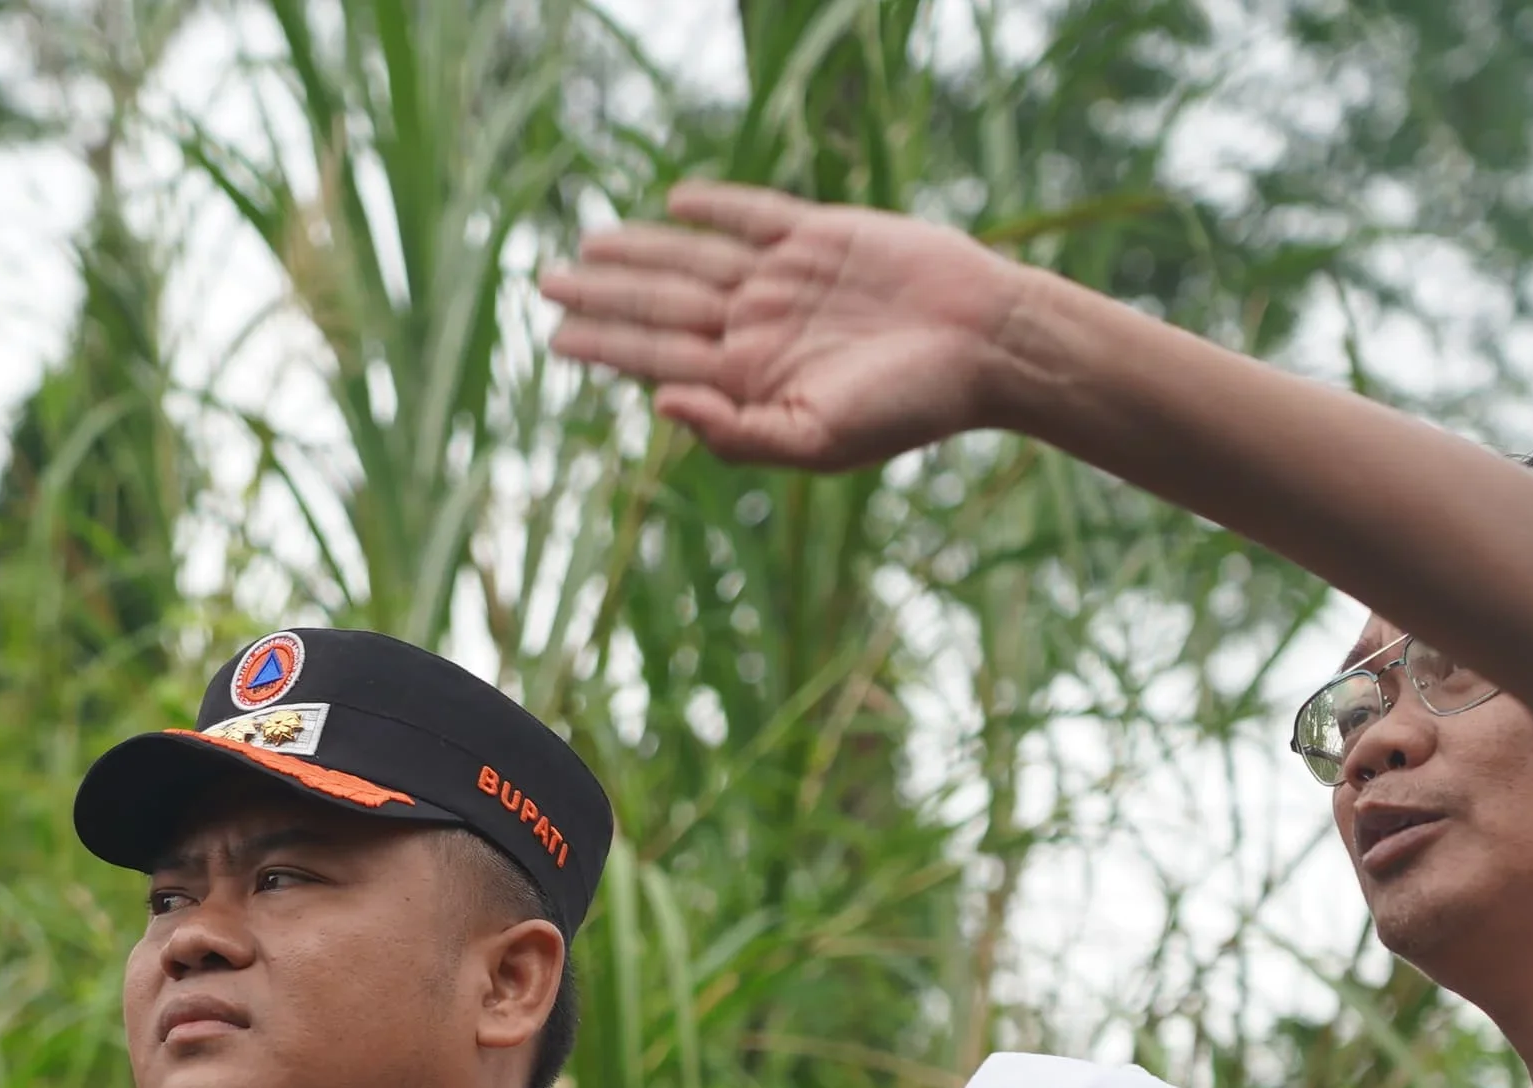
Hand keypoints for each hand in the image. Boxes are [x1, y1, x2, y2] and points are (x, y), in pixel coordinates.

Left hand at [540, 182, 1029, 472]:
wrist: (984, 348)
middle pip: (664, 303)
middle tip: (547, 280)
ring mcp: (787, 279)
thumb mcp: (817, 441)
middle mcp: (759, 327)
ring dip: (643, 249)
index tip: (557, 334)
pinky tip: (677, 202)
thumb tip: (658, 402)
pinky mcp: (822, 235)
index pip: (659, 357)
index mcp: (750, 378)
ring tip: (590, 243)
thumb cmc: (907, 408)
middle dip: (605, 293)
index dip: (605, 343)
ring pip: (695, 258)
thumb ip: (734, 434)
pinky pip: (758, 216)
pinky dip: (718, 206)